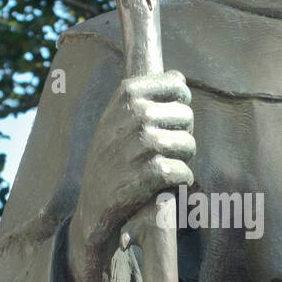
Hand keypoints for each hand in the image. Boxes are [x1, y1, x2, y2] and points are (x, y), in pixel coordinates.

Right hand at [71, 70, 194, 267]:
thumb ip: (144, 96)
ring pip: (188, 144)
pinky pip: (184, 171)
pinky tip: (163, 184)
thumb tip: (179, 77)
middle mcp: (135, 114)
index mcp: (127, 94)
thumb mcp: (115, 118)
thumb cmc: (110, 157)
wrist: (93, 203)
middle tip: (161, 150)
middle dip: (181, 134)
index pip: (178, 85)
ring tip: (161, 166)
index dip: (180, 104)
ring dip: (181, 159)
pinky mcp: (151, 173)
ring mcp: (143, 143)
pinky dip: (180, 180)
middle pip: (187, 116)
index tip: (168, 119)